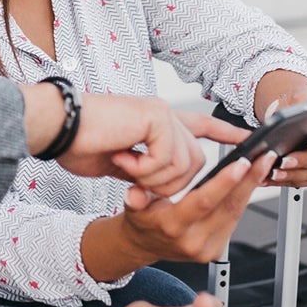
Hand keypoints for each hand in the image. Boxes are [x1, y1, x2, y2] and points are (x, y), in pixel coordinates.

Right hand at [58, 94, 246, 197]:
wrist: (57, 127)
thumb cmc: (79, 144)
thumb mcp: (121, 167)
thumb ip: (148, 174)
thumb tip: (162, 192)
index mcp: (158, 124)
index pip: (201, 126)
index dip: (225, 133)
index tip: (249, 140)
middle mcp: (166, 116)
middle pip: (199, 160)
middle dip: (176, 184)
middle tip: (142, 186)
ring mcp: (163, 114)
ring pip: (187, 165)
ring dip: (156, 179)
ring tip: (127, 170)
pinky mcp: (156, 116)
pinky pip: (168, 159)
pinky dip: (145, 169)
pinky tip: (123, 160)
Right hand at [80, 147, 275, 280]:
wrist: (144, 245)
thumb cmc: (143, 218)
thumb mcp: (132, 204)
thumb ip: (136, 197)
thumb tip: (135, 193)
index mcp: (171, 227)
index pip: (202, 202)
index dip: (224, 182)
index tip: (242, 163)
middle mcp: (192, 242)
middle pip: (228, 208)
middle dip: (250, 180)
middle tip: (265, 156)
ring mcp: (206, 249)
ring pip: (235, 213)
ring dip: (252, 187)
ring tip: (263, 163)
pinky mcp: (217, 251)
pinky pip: (234, 220)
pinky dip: (244, 198)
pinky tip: (252, 180)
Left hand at [254, 73, 306, 187]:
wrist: (286, 118)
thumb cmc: (297, 106)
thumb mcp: (299, 97)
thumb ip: (301, 101)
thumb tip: (294, 112)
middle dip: (306, 159)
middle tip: (286, 159)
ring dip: (293, 174)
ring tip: (274, 172)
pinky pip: (299, 181)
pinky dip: (283, 180)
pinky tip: (267, 178)